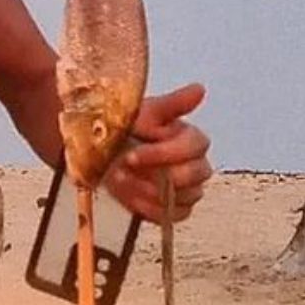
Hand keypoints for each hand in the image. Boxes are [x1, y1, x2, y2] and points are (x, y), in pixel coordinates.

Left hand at [104, 82, 211, 222]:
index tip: (132, 156)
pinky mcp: (175, 209)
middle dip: (158, 175)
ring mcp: (188, 189)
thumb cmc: (128, 131)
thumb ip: (172, 104)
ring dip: (149, 191)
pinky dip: (151, 209)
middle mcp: (196, 165)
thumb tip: (200, 89)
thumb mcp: (144, 113)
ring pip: (186, 197)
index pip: (194, 147)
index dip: (164, 153)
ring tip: (121, 182)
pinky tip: (130, 197)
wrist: (104, 155)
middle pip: (196, 175)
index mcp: (191, 139)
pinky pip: (174, 216)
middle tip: (125, 170)